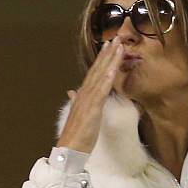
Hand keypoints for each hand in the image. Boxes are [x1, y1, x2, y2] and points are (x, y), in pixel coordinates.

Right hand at [57, 36, 124, 152]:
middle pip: (97, 70)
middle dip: (107, 54)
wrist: (69, 149)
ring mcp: (88, 100)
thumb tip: (72, 91)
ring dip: (109, 61)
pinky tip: (112, 69)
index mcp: (82, 95)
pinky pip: (100, 92)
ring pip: (100, 76)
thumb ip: (76, 101)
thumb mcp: (78, 115)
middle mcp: (84, 94)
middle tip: (116, 38)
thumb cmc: (76, 135)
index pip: (94, 73)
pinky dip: (106, 80)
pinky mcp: (92, 109)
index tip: (109, 47)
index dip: (102, 59)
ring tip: (118, 46)